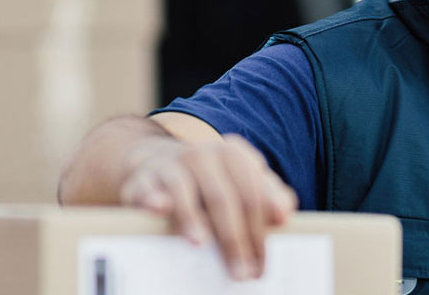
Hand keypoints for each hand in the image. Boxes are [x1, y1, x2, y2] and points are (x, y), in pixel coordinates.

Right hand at [118, 133, 298, 280]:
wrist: (160, 161)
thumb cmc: (212, 181)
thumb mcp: (243, 181)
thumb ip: (269, 196)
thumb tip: (283, 214)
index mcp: (234, 155)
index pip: (253, 195)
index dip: (260, 231)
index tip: (262, 263)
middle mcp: (203, 154)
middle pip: (223, 199)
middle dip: (234, 239)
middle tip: (240, 273)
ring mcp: (172, 164)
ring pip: (185, 191)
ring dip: (192, 218)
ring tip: (201, 244)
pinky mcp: (144, 177)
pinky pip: (147, 189)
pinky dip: (152, 198)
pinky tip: (158, 209)